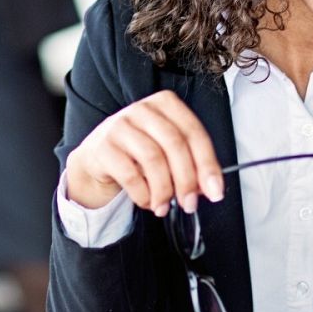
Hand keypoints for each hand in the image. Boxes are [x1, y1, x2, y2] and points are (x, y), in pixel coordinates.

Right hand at [64, 90, 225, 216]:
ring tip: (164, 206)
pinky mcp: (103, 146)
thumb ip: (190, 166)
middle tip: (189, 204)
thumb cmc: (137, 153)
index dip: (207, 164)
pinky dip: (143, 194)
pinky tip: (146, 201)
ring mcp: (120, 125)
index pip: (194, 132)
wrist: (97, 158)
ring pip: (153, 158)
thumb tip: (210, 188)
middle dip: (186, 180)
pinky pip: (130, 174)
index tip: (215, 190)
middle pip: (174, 144)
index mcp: (165, 105)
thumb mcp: (167, 153)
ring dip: (164, 190)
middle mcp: (143, 109)